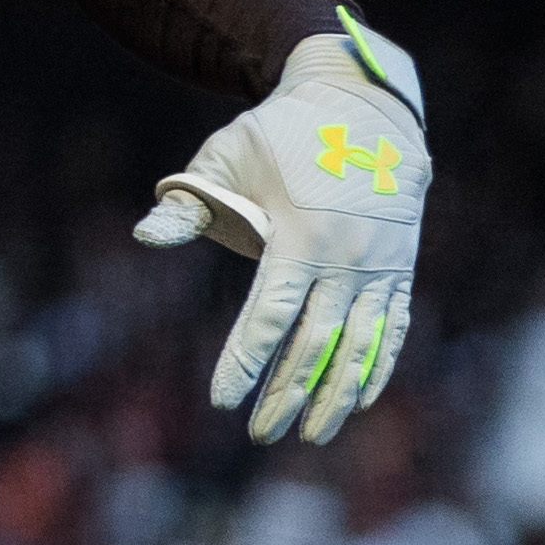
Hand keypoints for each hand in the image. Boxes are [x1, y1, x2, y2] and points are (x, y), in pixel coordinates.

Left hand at [135, 12, 426, 445]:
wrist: (364, 108)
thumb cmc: (278, 135)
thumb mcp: (224, 157)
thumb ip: (185, 204)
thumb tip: (143, 237)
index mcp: (299, 235)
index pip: (269, 315)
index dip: (245, 361)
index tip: (221, 400)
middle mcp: (346, 257)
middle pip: (315, 343)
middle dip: (285, 393)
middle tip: (260, 435)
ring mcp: (380, 266)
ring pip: (359, 346)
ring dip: (335, 396)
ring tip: (310, 435)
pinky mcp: (401, 269)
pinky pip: (394, 330)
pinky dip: (376, 368)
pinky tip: (358, 401)